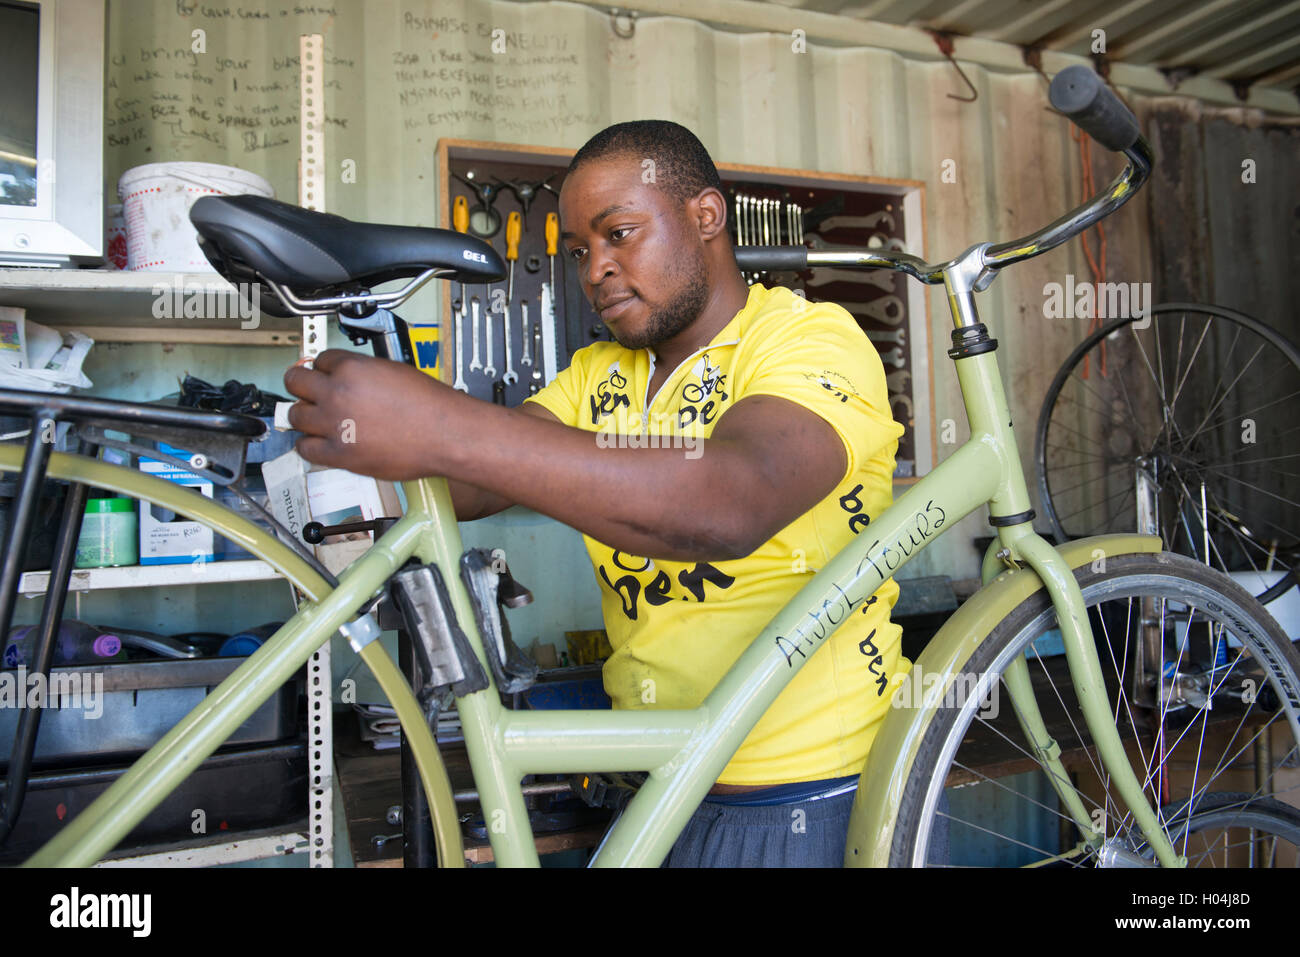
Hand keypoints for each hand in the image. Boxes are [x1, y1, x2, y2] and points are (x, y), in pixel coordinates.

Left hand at [282, 349, 447, 480]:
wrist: (445, 435)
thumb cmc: (430, 407)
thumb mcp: (394, 372)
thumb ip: (364, 373)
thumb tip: (350, 378)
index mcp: (353, 368)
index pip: (320, 360)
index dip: (324, 368)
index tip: (325, 375)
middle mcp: (338, 393)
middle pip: (296, 382)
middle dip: (301, 384)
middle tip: (306, 389)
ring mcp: (335, 424)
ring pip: (296, 415)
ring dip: (303, 415)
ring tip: (314, 418)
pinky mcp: (339, 453)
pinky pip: (305, 448)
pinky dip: (309, 444)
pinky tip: (319, 441)